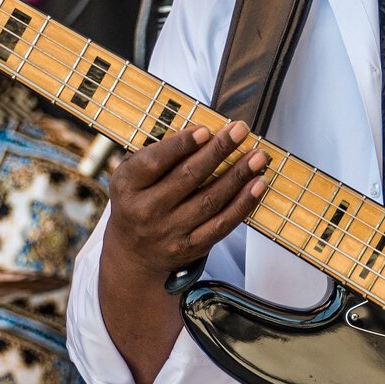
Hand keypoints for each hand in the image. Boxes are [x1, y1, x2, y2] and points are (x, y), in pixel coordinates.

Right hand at [103, 121, 267, 282]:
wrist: (132, 253)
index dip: (181, 145)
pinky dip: (242, 204)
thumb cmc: (135, 202)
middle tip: (240, 130)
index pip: (154, 162)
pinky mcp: (190, 247)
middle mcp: (146, 210)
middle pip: (187, 177)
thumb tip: (198, 133)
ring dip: (237, 176)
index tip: (205, 130)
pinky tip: (257, 186)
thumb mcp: (129, 176)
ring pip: (210, 201)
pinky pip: (221, 225)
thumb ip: (154, 155)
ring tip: (257, 157)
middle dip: (218, 151)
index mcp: (127, 186)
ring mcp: (169, 231)